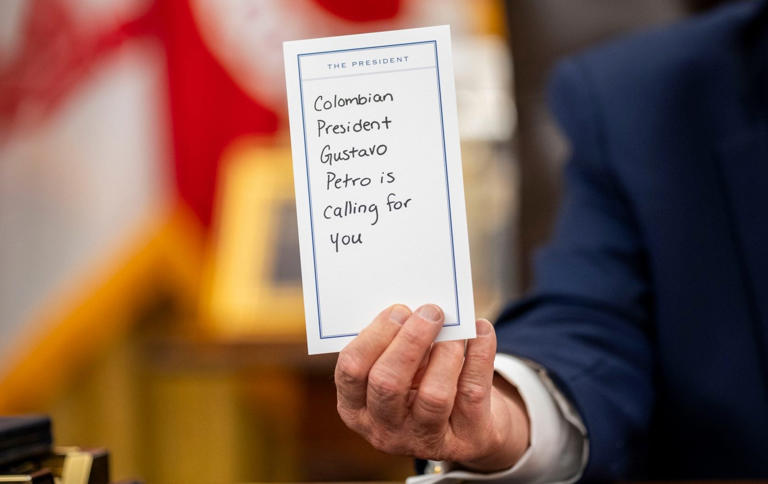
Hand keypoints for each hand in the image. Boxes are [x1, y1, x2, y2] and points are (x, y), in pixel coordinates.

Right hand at [334, 304, 529, 471]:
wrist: (467, 429)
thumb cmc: (422, 386)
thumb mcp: (398, 371)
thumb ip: (396, 343)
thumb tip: (416, 307)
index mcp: (356, 408)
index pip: (351, 371)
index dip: (374, 336)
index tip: (399, 310)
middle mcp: (384, 430)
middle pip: (387, 383)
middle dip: (410, 340)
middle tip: (430, 312)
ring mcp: (425, 441)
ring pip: (433, 395)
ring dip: (446, 351)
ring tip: (455, 328)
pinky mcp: (466, 440)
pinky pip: (473, 393)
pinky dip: (480, 355)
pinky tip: (482, 330)